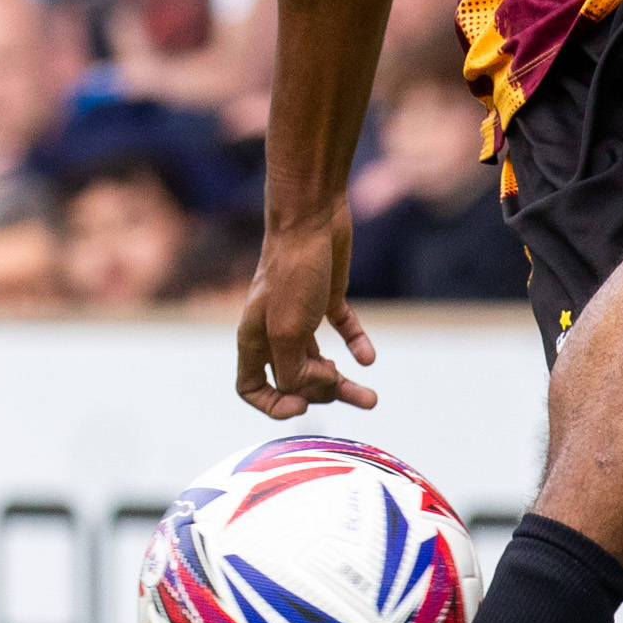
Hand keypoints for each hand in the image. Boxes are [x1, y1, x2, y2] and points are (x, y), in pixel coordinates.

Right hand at [236, 209, 376, 416]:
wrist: (311, 218)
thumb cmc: (293, 272)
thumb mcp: (288, 331)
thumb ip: (293, 369)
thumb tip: (308, 391)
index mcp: (254, 340)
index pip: (251, 388)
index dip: (273, 405)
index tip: (302, 405)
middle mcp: (274, 331)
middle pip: (293, 379)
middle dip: (320, 392)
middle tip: (343, 386)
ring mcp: (301, 315)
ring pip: (320, 360)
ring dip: (343, 381)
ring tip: (371, 397)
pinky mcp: (326, 298)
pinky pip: (341, 330)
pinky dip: (356, 345)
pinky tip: (368, 358)